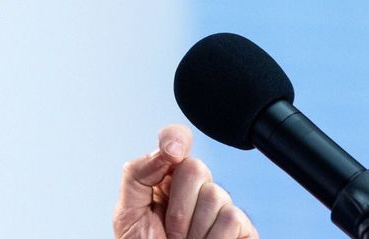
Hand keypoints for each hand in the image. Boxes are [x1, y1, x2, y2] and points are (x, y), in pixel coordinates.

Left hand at [113, 125, 258, 238]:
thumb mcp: (127, 212)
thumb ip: (138, 174)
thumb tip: (165, 151)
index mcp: (165, 177)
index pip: (176, 139)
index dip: (175, 138)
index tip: (171, 153)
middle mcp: (195, 187)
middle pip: (196, 168)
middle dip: (178, 206)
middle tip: (169, 232)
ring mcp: (220, 206)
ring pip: (215, 195)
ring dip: (193, 229)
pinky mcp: (241, 228)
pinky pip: (232, 219)